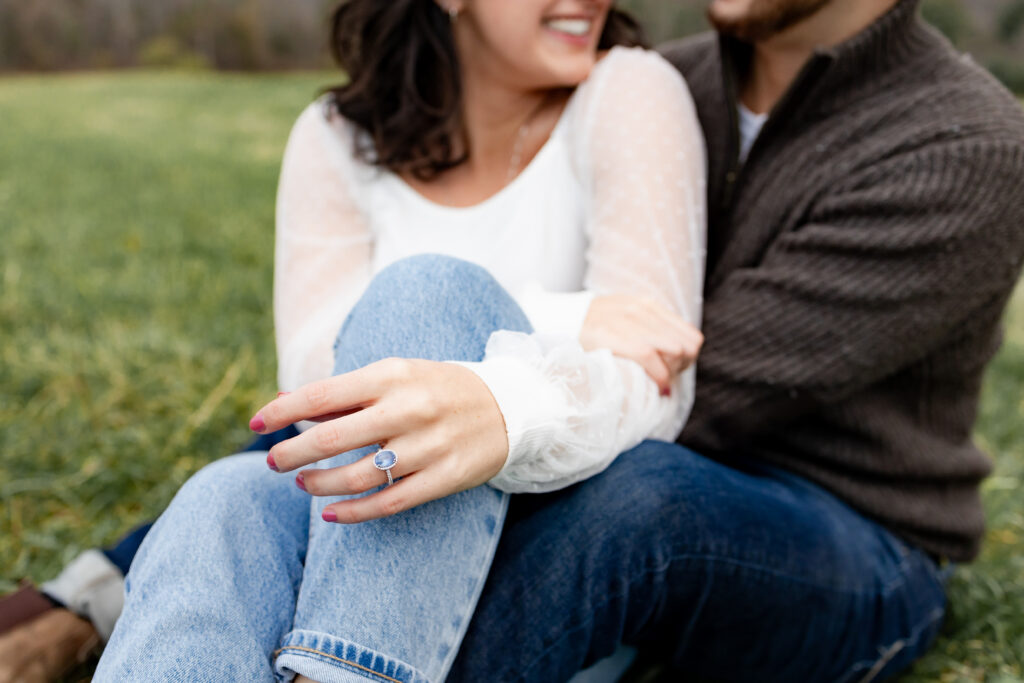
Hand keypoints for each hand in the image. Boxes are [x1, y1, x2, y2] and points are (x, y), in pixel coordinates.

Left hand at [250, 359, 508, 522]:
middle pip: (332, 439)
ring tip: (303, 483)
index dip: (283, 411)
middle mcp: (408, 409)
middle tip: (273, 463)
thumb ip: (346, 393)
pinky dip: (353, 512)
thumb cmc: (438, 388)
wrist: (511, 406)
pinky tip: (332, 514)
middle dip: (292, 454)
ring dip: (319, 485)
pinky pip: (389, 503)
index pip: (322, 395)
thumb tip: (288, 402)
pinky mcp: (444, 478)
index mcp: (392, 376)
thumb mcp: (397, 375)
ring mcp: (427, 446)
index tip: (256, 423)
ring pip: (356, 476)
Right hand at [579, 295, 702, 394]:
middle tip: (662, 379)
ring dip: (669, 373)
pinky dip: (658, 375)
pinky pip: (649, 355)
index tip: (671, 372)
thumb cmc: (594, 332)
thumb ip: (652, 334)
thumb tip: (681, 357)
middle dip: (678, 368)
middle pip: (686, 346)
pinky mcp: (611, 333)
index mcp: (648, 307)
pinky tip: (656, 387)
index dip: (686, 360)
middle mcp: (641, 310)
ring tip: (657, 382)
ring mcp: (626, 319)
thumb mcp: (626, 324)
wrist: (557, 322)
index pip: (690, 336)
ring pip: (674, 350)